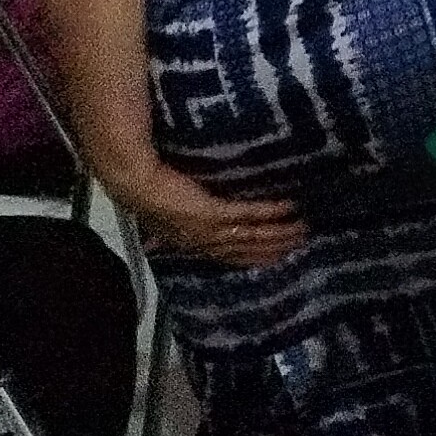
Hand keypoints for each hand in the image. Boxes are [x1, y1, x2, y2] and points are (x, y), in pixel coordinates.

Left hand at [109, 159, 303, 268]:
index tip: (277, 256)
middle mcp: (201, 240)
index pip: (227, 253)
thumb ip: (188, 211)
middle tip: (301, 242)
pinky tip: (288, 207)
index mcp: (190, 240)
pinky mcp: (210, 213)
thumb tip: (203, 209)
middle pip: (243, 248)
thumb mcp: (169, 205)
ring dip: (277, 233)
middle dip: (272, 246)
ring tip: (302, 228)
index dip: (252, 256)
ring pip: (249, 235)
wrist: (134, 180)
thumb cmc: (148, 184)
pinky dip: (267, 212)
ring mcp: (206, 229)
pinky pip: (245, 214)